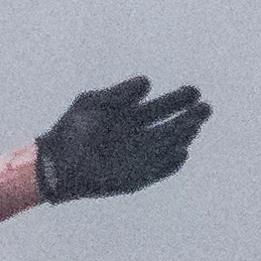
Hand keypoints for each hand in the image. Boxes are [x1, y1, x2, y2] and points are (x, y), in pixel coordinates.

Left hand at [34, 75, 208, 201]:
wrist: (55, 163)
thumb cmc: (70, 129)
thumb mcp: (93, 103)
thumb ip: (120, 94)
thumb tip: (148, 82)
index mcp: (131, 116)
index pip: (163, 107)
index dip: (180, 100)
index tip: (194, 92)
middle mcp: (139, 137)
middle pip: (171, 126)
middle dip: (190, 117)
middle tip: (205, 108)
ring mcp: (138, 158)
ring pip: (169, 146)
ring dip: (183, 137)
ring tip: (194, 126)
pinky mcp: (135, 178)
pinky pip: (158, 171)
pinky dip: (170, 164)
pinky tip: (181, 153)